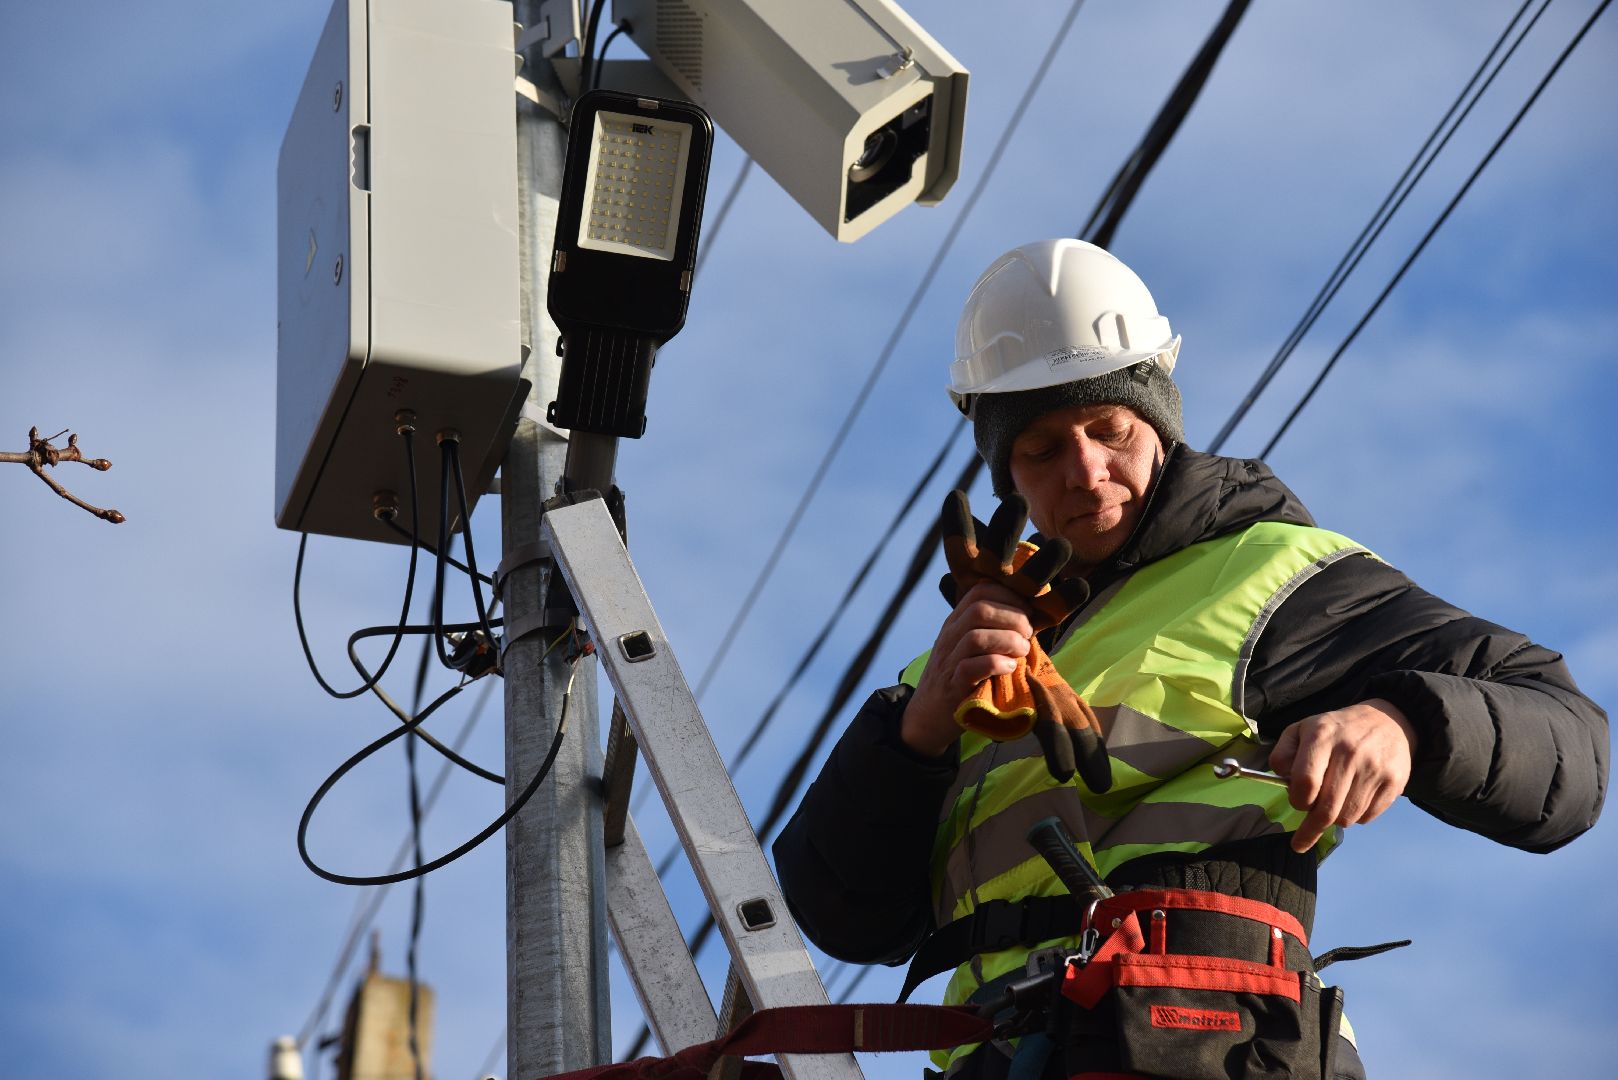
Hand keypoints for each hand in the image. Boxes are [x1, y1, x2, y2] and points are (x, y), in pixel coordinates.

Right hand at [901, 580, 1033, 757]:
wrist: (926, 715)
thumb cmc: (958, 679)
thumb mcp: (968, 648)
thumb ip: (991, 630)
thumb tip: (1031, 619)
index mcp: (956, 622)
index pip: (980, 591)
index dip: (1009, 596)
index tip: (1028, 612)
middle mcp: (949, 636)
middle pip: (979, 610)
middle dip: (1013, 617)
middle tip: (1029, 633)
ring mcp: (948, 661)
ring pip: (976, 637)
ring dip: (1008, 640)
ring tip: (1023, 650)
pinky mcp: (952, 686)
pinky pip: (971, 668)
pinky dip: (996, 664)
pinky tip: (1010, 668)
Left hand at [1269, 698, 1417, 853]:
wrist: (1387, 722)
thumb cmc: (1335, 731)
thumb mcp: (1301, 730)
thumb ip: (1283, 754)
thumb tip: (1283, 782)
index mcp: (1322, 736)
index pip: (1306, 782)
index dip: (1298, 800)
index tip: (1297, 803)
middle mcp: (1350, 752)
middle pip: (1327, 808)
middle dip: (1310, 829)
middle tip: (1300, 842)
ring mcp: (1374, 769)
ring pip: (1347, 817)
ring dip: (1334, 820)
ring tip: (1332, 804)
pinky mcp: (1394, 783)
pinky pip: (1367, 817)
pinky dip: (1355, 817)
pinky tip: (1352, 799)